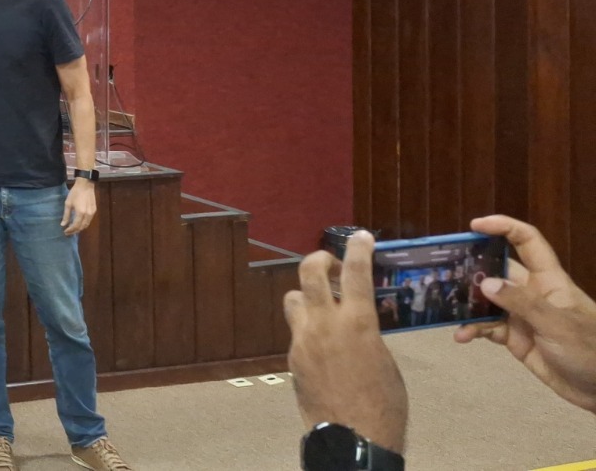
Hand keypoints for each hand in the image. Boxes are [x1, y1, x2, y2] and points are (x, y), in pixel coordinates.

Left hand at [61, 178, 95, 234]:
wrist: (85, 185)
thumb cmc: (75, 193)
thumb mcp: (68, 203)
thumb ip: (66, 215)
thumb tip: (63, 225)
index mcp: (80, 213)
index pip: (75, 226)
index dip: (70, 230)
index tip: (65, 232)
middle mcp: (87, 215)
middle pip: (81, 227)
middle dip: (74, 231)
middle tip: (68, 232)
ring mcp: (92, 213)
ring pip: (86, 225)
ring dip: (80, 228)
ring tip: (73, 229)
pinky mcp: (94, 210)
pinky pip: (89, 221)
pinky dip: (84, 224)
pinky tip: (79, 223)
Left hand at [284, 231, 407, 452]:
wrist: (354, 439)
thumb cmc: (384, 404)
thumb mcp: (384, 360)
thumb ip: (367, 332)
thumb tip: (358, 320)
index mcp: (358, 323)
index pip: (355, 273)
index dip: (358, 249)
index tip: (360, 236)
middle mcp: (325, 324)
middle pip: (308, 272)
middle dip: (319, 260)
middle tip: (330, 263)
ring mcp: (303, 340)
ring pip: (293, 299)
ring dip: (306, 296)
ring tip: (323, 305)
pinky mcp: (292, 358)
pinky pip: (296, 331)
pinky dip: (308, 328)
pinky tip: (323, 344)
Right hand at [454, 215, 595, 412]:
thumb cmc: (588, 350)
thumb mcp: (556, 324)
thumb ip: (521, 303)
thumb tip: (485, 283)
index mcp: (548, 280)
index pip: (527, 242)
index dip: (503, 227)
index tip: (475, 226)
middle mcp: (532, 293)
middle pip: (498, 269)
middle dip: (473, 267)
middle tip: (444, 271)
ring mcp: (522, 316)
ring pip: (488, 300)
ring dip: (468, 304)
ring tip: (447, 308)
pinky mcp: (516, 338)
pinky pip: (488, 327)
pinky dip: (473, 330)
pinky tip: (462, 337)